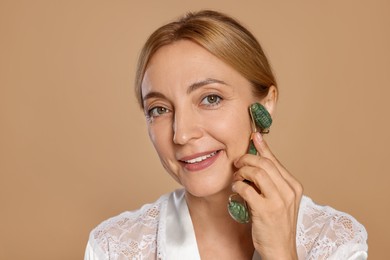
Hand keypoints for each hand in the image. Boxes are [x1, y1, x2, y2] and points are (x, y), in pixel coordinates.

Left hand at [232, 132, 302, 259]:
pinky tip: (236, 190)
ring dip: (241, 172)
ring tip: (237, 178)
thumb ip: (271, 182)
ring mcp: (279, 201)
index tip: (254, 136)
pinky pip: (246, 189)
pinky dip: (238, 186)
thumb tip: (256, 162)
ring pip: (256, 173)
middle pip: (264, 163)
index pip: (275, 161)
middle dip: (247, 159)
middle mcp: (289, 191)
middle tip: (237, 163)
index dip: (263, 147)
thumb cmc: (276, 224)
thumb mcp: (280, 200)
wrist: (280, 250)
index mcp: (294, 186)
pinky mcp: (266, 210)